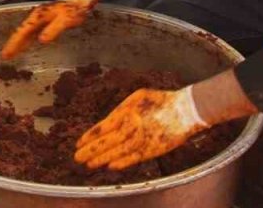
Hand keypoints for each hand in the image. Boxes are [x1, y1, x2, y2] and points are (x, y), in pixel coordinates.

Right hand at [0, 0, 99, 58]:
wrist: (81, 0)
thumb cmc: (74, 10)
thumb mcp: (65, 20)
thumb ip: (54, 29)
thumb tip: (41, 40)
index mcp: (39, 15)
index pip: (23, 31)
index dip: (15, 42)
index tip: (7, 53)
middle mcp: (36, 16)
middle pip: (21, 31)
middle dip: (13, 43)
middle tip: (4, 56)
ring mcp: (40, 18)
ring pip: (26, 32)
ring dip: (18, 42)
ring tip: (11, 53)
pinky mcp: (44, 21)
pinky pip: (32, 32)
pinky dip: (26, 39)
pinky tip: (25, 46)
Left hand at [74, 86, 206, 170]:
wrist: (184, 109)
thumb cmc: (161, 101)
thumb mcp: (137, 97)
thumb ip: (122, 110)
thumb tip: (108, 123)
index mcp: (126, 110)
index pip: (103, 126)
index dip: (90, 136)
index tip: (79, 143)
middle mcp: (132, 125)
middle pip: (107, 141)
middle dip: (91, 150)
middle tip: (77, 158)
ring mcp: (142, 138)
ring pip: (118, 151)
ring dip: (102, 158)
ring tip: (89, 164)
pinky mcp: (153, 148)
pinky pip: (134, 157)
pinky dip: (122, 162)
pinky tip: (111, 166)